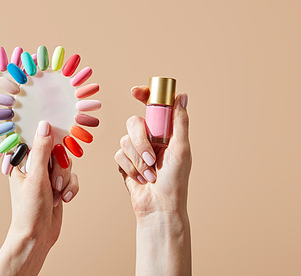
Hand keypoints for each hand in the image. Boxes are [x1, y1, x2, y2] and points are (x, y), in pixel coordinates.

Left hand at [0, 121, 78, 275]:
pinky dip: (70, 188)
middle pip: (57, 151)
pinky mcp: (58, 186)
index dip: (51, 141)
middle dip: (60, 168)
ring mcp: (46, 176)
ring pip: (66, 164)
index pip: (38, 139)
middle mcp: (34, 166)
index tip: (58, 148)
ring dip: (65, 180)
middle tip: (54, 183)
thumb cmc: (29, 210)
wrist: (37, 237)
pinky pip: (72, 178)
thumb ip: (42, 150)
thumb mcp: (36, 177)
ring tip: (57, 194)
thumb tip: (45, 125)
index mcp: (22, 160)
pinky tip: (64, 199)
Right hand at [115, 87, 191, 218]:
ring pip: (124, 139)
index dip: (143, 95)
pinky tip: (139, 179)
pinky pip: (118, 154)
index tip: (135, 92)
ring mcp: (136, 150)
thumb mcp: (181, 148)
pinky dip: (129, 167)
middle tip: (152, 158)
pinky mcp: (124, 162)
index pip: (152, 107)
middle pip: (134, 123)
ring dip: (137, 160)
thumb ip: (180, 121)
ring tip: (149, 174)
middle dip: (141, 142)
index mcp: (165, 132)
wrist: (159, 207)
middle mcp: (150, 138)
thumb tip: (182, 96)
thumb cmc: (175, 180)